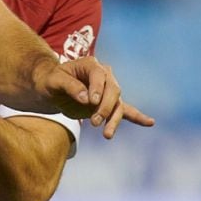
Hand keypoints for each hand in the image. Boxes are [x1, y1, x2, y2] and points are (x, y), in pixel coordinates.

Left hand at [35, 57, 154, 138]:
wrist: (50, 88)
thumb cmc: (50, 80)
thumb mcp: (53, 81)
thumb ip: (69, 86)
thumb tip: (86, 99)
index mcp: (91, 65)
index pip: (99, 76)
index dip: (97, 89)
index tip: (90, 102)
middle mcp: (104, 76)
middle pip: (113, 91)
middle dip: (105, 108)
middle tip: (93, 122)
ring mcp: (108, 91)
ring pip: (118, 105)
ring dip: (114, 120)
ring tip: (106, 135)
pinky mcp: (109, 104)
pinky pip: (126, 110)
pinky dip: (137, 117)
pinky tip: (150, 122)